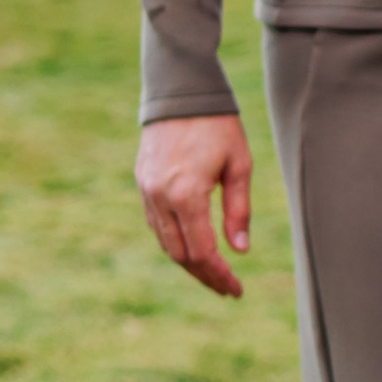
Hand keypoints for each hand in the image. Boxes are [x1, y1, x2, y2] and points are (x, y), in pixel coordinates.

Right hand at [135, 113, 252, 300]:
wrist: (179, 90)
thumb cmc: (217, 125)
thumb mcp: (239, 165)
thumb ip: (238, 210)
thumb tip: (239, 250)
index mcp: (187, 195)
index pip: (203, 252)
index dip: (220, 276)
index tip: (236, 291)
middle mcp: (161, 197)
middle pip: (181, 254)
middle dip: (204, 275)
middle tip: (227, 288)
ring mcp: (147, 191)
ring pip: (165, 242)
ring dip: (188, 261)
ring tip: (213, 273)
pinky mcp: (142, 183)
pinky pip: (156, 224)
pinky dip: (174, 240)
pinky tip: (192, 245)